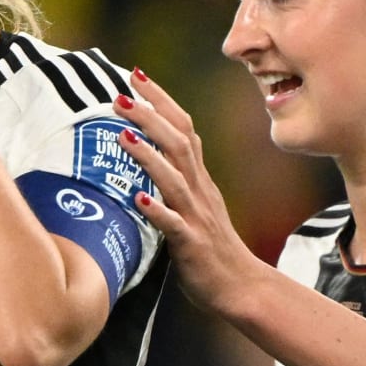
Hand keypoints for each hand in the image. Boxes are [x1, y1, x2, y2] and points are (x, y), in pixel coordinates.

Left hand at [112, 72, 263, 313]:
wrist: (243, 288)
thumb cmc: (213, 249)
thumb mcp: (195, 206)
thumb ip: (176, 181)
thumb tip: (149, 156)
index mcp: (199, 180)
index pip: (183, 128)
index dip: (162, 100)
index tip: (137, 76)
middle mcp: (199, 191)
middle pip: (179, 143)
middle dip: (151, 116)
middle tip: (122, 94)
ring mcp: (196, 217)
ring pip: (174, 179)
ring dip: (148, 156)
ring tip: (123, 135)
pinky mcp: (192, 245)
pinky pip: (173, 225)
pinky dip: (156, 210)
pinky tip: (137, 198)